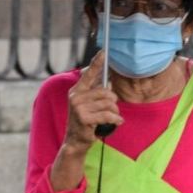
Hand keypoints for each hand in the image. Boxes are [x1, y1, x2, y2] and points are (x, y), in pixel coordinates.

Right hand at [50, 51, 123, 190]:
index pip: (89, 74)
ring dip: (114, 112)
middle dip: (113, 102)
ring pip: (108, 103)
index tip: (104, 51)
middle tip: (112, 110)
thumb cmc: (86, 120)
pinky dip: (115, 119)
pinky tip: (117, 122)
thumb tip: (111, 80)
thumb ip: (98, 92)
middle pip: (106, 92)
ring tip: (111, 117)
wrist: (76, 141)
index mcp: (77, 90)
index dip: (97, 62)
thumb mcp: (90, 104)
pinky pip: (108, 115)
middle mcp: (76, 96)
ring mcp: (79, 107)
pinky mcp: (84, 118)